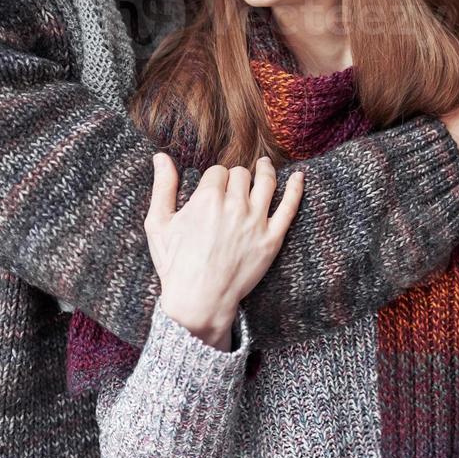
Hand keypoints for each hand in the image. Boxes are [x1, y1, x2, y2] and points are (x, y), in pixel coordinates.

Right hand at [144, 154, 303, 349]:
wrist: (198, 301)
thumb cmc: (175, 264)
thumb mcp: (159, 224)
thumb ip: (163, 187)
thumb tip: (160, 156)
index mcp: (207, 198)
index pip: (218, 172)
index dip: (215, 179)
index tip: (214, 189)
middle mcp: (234, 206)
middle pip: (242, 175)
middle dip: (236, 178)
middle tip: (233, 188)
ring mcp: (256, 222)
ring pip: (266, 182)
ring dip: (265, 171)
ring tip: (265, 166)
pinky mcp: (272, 240)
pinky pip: (289, 207)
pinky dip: (295, 189)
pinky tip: (299, 177)